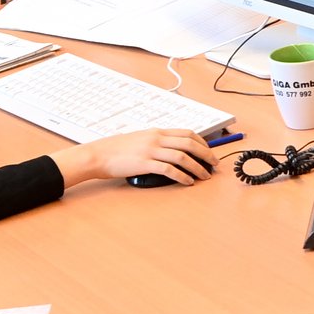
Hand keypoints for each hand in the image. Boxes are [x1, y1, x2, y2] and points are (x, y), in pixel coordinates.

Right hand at [53, 129, 215, 186]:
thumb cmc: (117, 149)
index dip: (202, 142)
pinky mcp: (145, 164)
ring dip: (198, 167)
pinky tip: (188, 182)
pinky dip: (182, 176)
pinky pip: (170, 170)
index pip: (187, 133)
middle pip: (190, 143)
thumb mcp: (140, 139)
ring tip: (205, 176)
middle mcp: (157, 139)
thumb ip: (156, 142)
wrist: (98, 154)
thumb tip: (172, 149)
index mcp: (157, 132)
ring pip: (183, 157)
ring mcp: (151, 150)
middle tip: (215, 164)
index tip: (209, 151)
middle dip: (206, 154)